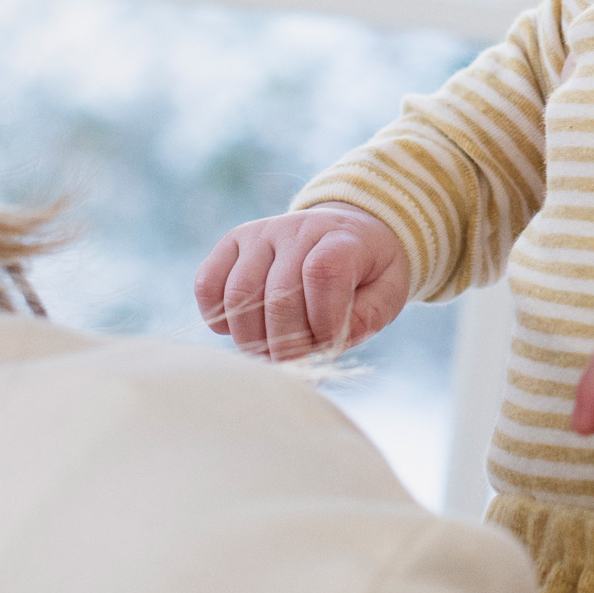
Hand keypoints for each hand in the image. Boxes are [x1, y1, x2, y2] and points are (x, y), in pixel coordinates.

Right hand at [194, 205, 409, 361]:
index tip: (329, 343)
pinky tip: (239, 330)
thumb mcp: (387, 292)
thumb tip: (326, 343)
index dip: (323, 320)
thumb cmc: (367, 272)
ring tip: (271, 352)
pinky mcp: (232, 242)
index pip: (323, 273)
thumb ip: (364, 319)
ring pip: (239, 294)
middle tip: (297, 364)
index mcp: (343, 238)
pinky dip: (217, 317)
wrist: (346, 230)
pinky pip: (207, 283)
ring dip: (253, 339)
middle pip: (278, 295)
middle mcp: (296, 229)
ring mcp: (259, 233)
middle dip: (288, 345)